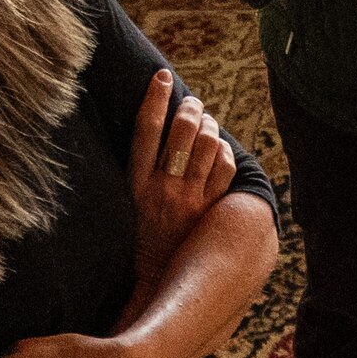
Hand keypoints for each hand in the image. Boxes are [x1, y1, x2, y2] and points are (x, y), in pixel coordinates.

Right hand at [124, 70, 235, 273]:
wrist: (158, 281)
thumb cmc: (142, 236)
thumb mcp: (130, 201)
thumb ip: (143, 169)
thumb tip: (162, 128)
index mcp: (136, 184)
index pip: (145, 130)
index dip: (155, 99)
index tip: (162, 77)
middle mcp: (163, 189)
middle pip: (182, 131)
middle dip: (191, 109)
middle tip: (193, 104)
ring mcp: (190, 199)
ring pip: (209, 144)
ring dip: (211, 126)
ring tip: (206, 124)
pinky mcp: (211, 210)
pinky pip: (226, 167)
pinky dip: (225, 151)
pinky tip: (220, 149)